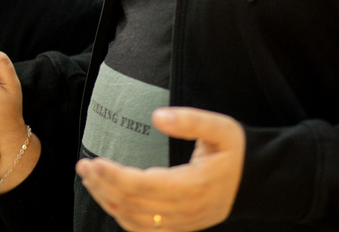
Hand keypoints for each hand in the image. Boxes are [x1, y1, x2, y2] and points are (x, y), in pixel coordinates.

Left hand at [75, 107, 245, 231]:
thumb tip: (157, 117)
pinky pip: (145, 231)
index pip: (145, 186)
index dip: (115, 176)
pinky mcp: (180, 227)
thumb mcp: (221, 128)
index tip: (94, 162)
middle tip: (83, 166)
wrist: (255, 181)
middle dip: (104, 185)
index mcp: (194, 185)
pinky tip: (110, 199)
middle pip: (134, 204)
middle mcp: (186, 210)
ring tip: (90, 180)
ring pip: (135, 221)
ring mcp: (183, 223)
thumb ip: (191, 121)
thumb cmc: (235, 151)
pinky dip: (122, 217)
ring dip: (108, 201)